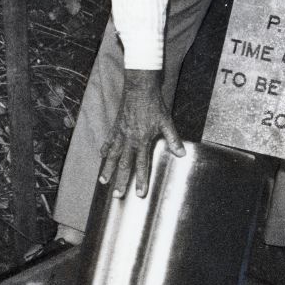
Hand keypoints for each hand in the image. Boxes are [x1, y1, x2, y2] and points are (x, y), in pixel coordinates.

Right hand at [98, 69, 184, 198]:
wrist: (139, 88)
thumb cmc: (154, 104)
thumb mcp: (166, 122)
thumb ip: (173, 139)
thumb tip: (181, 153)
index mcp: (142, 140)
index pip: (141, 165)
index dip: (141, 180)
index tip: (139, 194)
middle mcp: (129, 139)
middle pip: (124, 164)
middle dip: (121, 181)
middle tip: (117, 195)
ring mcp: (120, 133)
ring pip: (112, 156)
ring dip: (108, 169)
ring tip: (103, 181)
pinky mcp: (116, 126)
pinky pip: (109, 141)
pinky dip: (105, 150)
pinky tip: (102, 156)